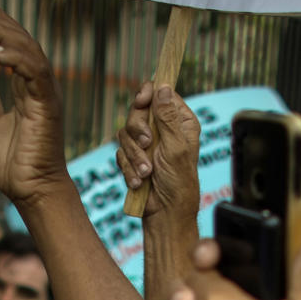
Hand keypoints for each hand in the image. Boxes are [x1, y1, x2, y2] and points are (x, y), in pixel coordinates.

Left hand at [0, 0, 71, 210]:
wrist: (31, 193)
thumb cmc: (17, 167)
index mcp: (28, 90)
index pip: (13, 49)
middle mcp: (39, 88)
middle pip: (20, 43)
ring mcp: (45, 96)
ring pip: (27, 51)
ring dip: (1, 33)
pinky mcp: (47, 107)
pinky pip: (33, 74)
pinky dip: (14, 60)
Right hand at [117, 82, 201, 220]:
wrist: (165, 212)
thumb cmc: (178, 181)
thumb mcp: (176, 146)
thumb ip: (167, 117)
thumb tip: (163, 87)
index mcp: (180, 121)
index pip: (160, 94)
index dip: (148, 94)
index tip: (141, 101)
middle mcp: (162, 129)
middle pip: (137, 111)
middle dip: (138, 130)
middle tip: (147, 144)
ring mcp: (146, 143)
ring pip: (125, 134)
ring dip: (135, 155)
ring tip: (147, 171)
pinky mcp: (133, 158)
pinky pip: (120, 154)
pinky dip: (129, 168)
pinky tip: (140, 180)